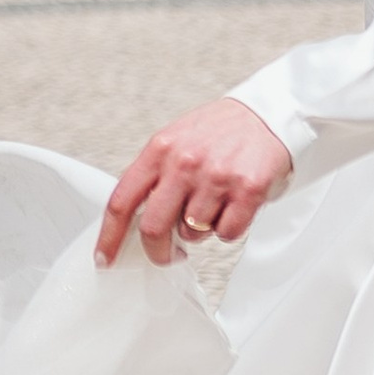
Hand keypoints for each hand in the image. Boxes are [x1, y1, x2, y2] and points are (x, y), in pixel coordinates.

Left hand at [96, 97, 294, 268]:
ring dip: (200, 230)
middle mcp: (185, 163)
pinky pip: (227, 233)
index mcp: (159, 150)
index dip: (109, 237)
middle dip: (158, 251)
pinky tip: (233, 206)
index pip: (122, 201)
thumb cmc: (219, 132)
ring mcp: (216, 177)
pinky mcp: (248, 190)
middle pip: (153, 228)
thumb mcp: (176, 142)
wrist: (268, 116)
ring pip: (194, 234)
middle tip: (168, 254)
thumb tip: (135, 221)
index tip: (105, 259)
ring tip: (213, 204)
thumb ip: (155, 177)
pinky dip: (228, 228)